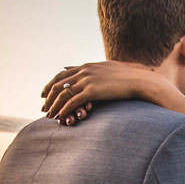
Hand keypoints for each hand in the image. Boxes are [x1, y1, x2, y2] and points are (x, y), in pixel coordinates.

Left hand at [40, 61, 161, 122]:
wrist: (140, 81)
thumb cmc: (129, 77)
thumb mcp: (109, 69)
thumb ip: (95, 70)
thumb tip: (90, 72)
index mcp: (87, 66)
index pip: (62, 75)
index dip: (51, 84)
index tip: (45, 94)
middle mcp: (84, 71)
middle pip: (58, 84)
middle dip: (48, 96)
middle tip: (44, 107)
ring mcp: (87, 80)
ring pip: (62, 93)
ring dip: (54, 105)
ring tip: (50, 115)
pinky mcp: (91, 91)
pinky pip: (71, 101)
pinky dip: (63, 110)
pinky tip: (60, 117)